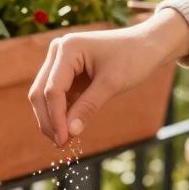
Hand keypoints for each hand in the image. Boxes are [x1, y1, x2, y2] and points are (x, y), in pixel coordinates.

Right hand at [28, 7, 188, 146]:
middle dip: (49, 120)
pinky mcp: (65, 70)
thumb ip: (88, 107)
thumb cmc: (134, 58)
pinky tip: (68, 129)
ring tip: (64, 140)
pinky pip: (56, 95)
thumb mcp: (112, 84)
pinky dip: (60, 112)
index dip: (56, 118)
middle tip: (61, 144)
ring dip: (52, 118)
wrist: (148, 45)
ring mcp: (59, 60)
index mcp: (67, 48)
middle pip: (40, 92)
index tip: (64, 141)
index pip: (52, 90)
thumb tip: (70, 133)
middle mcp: (58, 51)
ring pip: (44, 95)